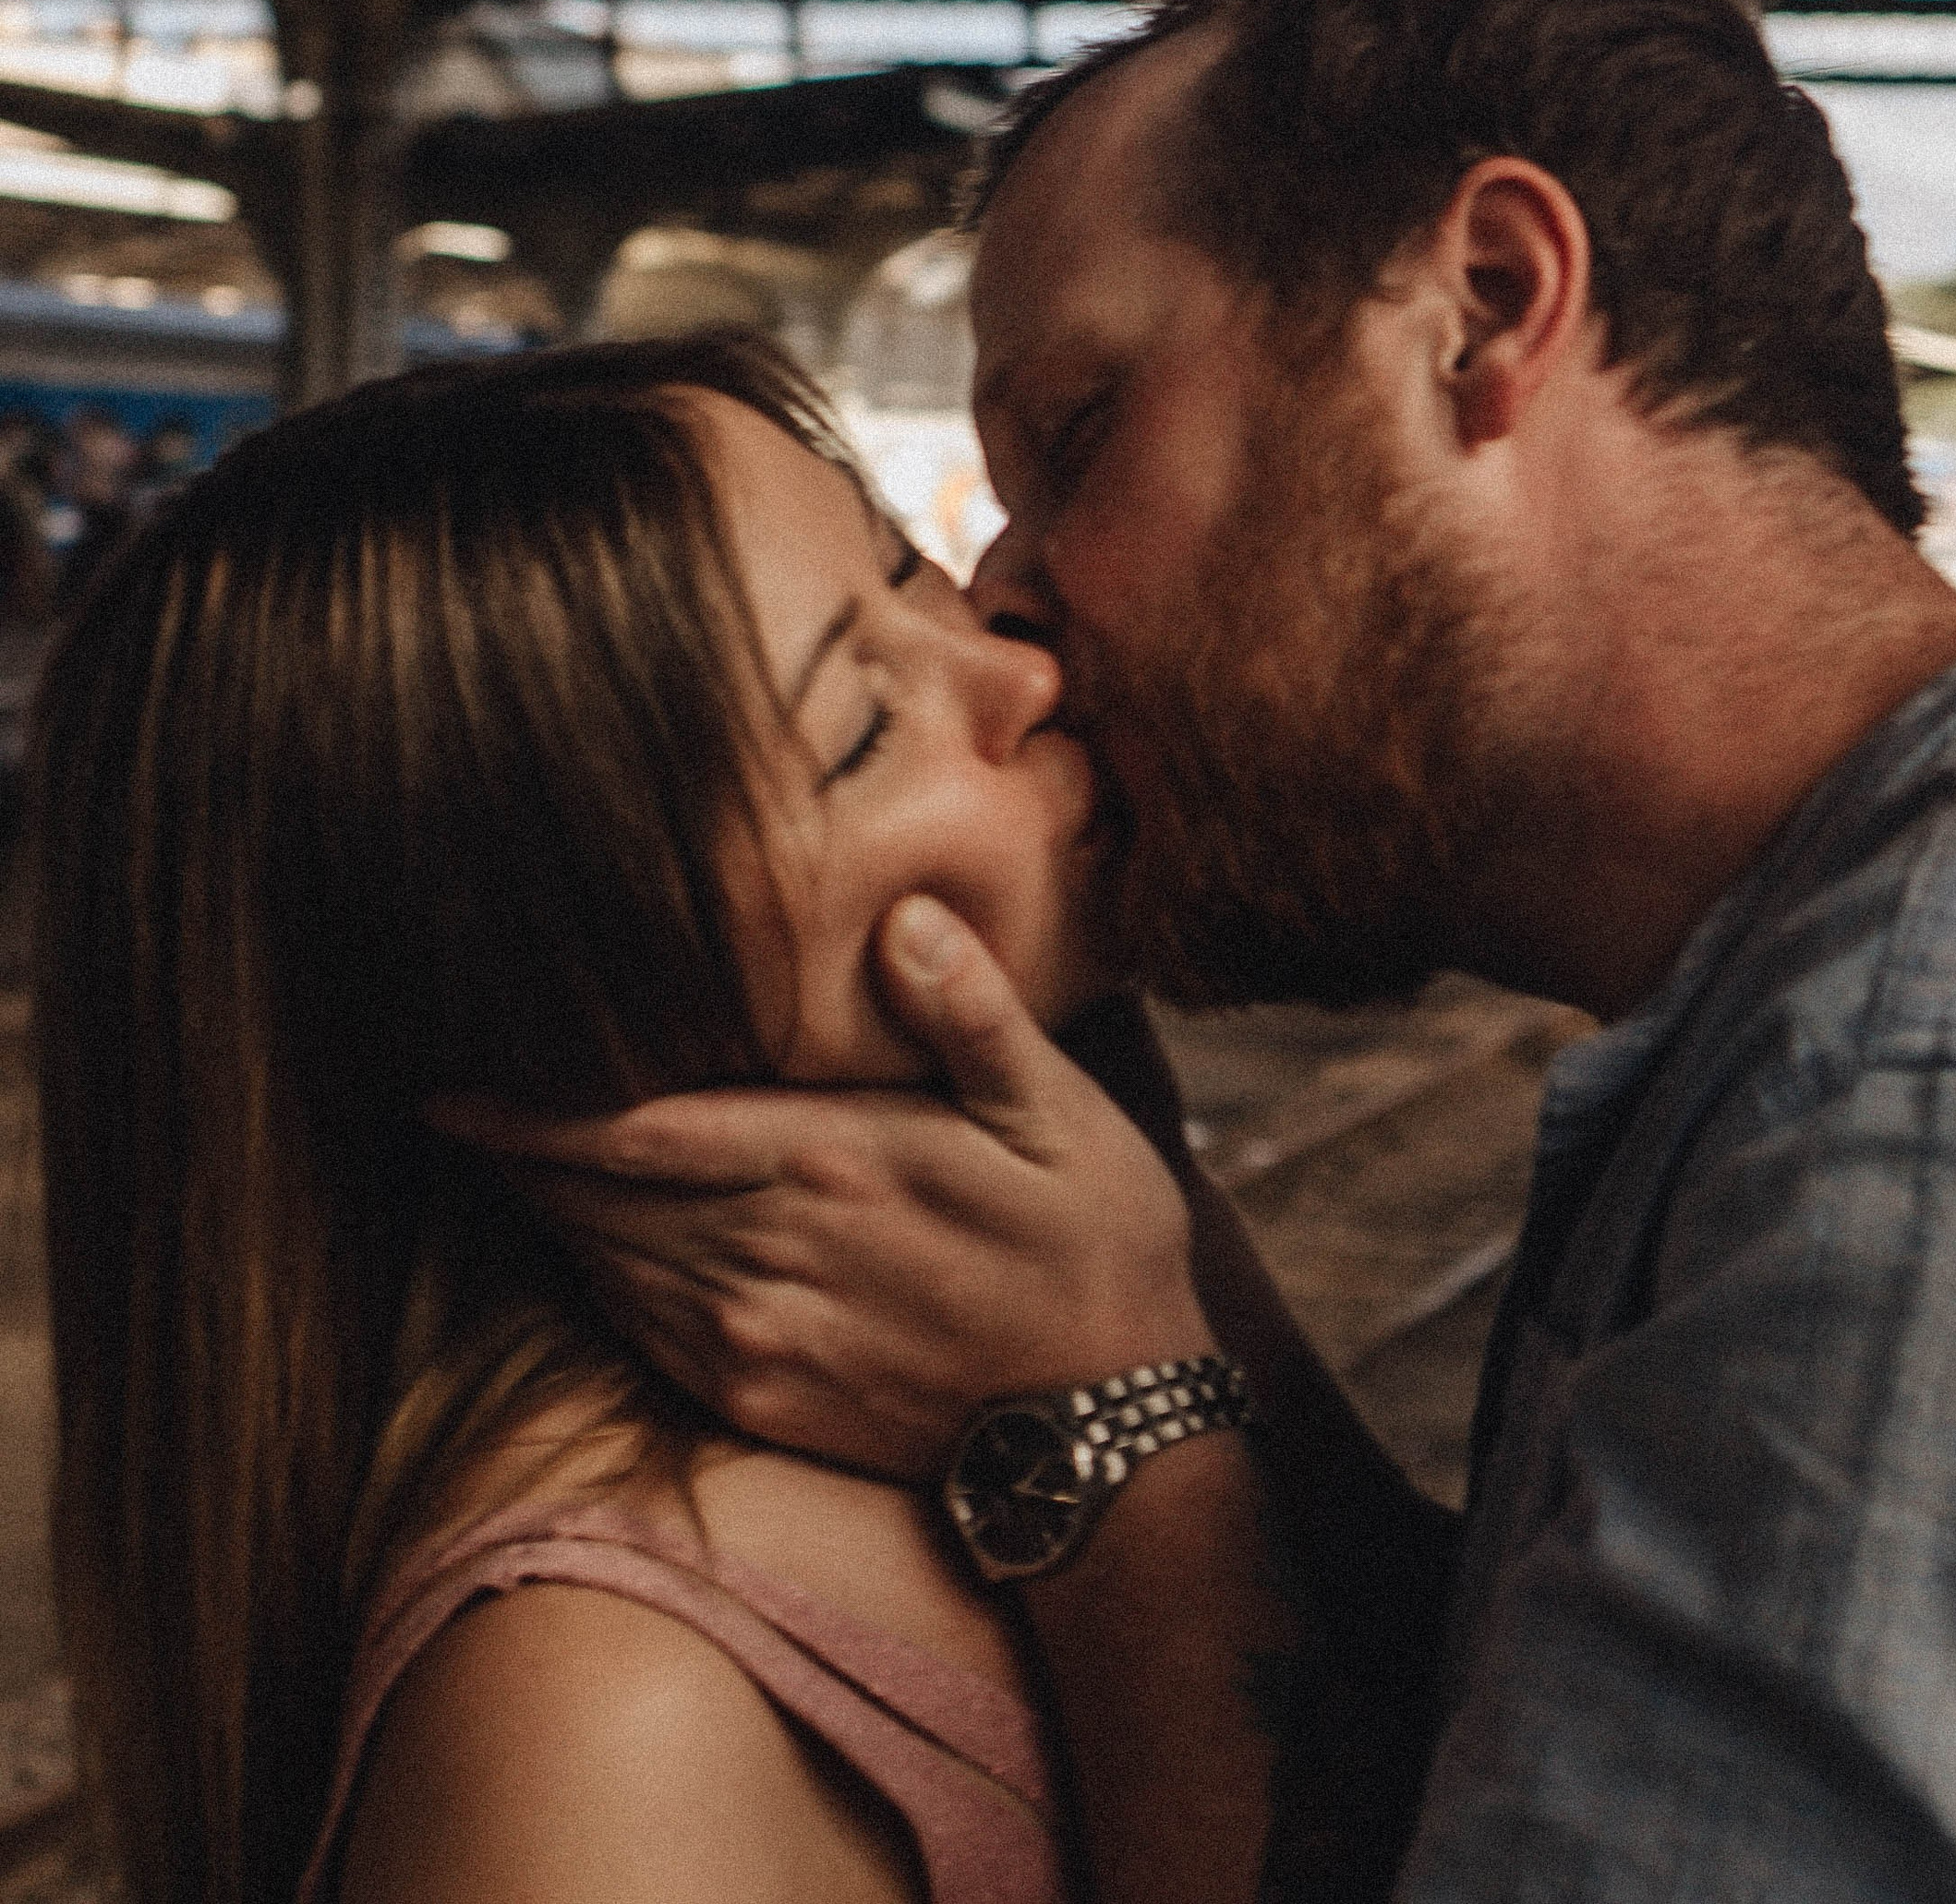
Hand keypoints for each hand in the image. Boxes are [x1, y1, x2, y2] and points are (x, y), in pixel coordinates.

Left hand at [437, 898, 1208, 1479]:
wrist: (1109, 1437)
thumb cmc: (1093, 1249)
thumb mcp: (1062, 1115)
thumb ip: (973, 1015)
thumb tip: (905, 918)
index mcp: (830, 1167)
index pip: (637, 1132)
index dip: (530, 1113)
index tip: (445, 1083)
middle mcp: (771, 1258)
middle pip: (596, 1201)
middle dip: (517, 1154)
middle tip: (449, 1100)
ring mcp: (758, 1341)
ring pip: (606, 1264)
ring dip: (548, 1213)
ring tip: (499, 1155)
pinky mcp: (761, 1399)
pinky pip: (641, 1329)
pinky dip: (596, 1277)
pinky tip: (586, 1240)